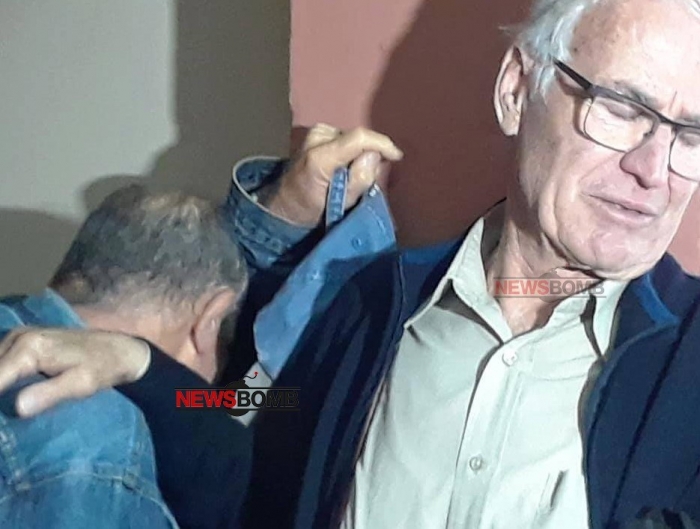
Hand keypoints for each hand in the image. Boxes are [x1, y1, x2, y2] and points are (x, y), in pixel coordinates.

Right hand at [0, 328, 150, 416]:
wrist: (119, 349)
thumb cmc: (103, 367)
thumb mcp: (82, 384)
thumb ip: (49, 394)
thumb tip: (17, 409)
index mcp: (29, 348)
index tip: (1, 419)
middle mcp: (18, 337)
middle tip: (5, 417)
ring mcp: (18, 336)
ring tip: (5, 409)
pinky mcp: (22, 341)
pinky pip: (0, 360)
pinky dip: (2, 376)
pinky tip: (7, 394)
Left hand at [264, 124, 403, 225]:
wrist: (285, 205)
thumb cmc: (310, 211)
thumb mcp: (338, 206)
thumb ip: (358, 181)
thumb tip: (374, 157)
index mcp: (320, 157)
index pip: (359, 138)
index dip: (382, 144)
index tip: (397, 157)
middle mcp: (316, 138)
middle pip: (357, 139)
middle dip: (369, 155)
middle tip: (366, 178)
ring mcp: (316, 133)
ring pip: (352, 138)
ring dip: (359, 154)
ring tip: (352, 175)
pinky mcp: (317, 132)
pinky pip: (345, 138)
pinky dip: (350, 151)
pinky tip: (344, 167)